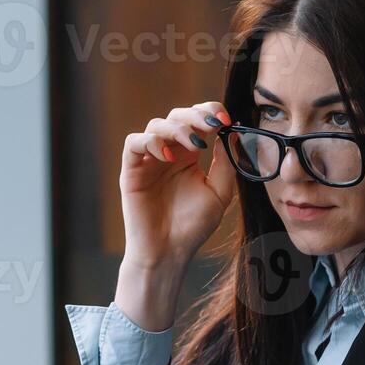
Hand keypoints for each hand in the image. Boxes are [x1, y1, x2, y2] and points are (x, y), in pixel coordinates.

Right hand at [114, 103, 237, 330]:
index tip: (227, 119)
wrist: (169, 251)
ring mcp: (149, 160)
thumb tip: (232, 132)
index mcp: (189, 155)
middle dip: (195, 115)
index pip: (197, 120)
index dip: (211, 112)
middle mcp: (168, 153)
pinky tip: (167, 155)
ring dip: (178, 128)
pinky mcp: (131, 170)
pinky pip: (134, 143)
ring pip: (156, 125)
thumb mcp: (220, 192)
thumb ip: (226, 163)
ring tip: (194, 145)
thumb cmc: (193, 226)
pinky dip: (150, 141)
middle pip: (177, 115)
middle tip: (211, 125)